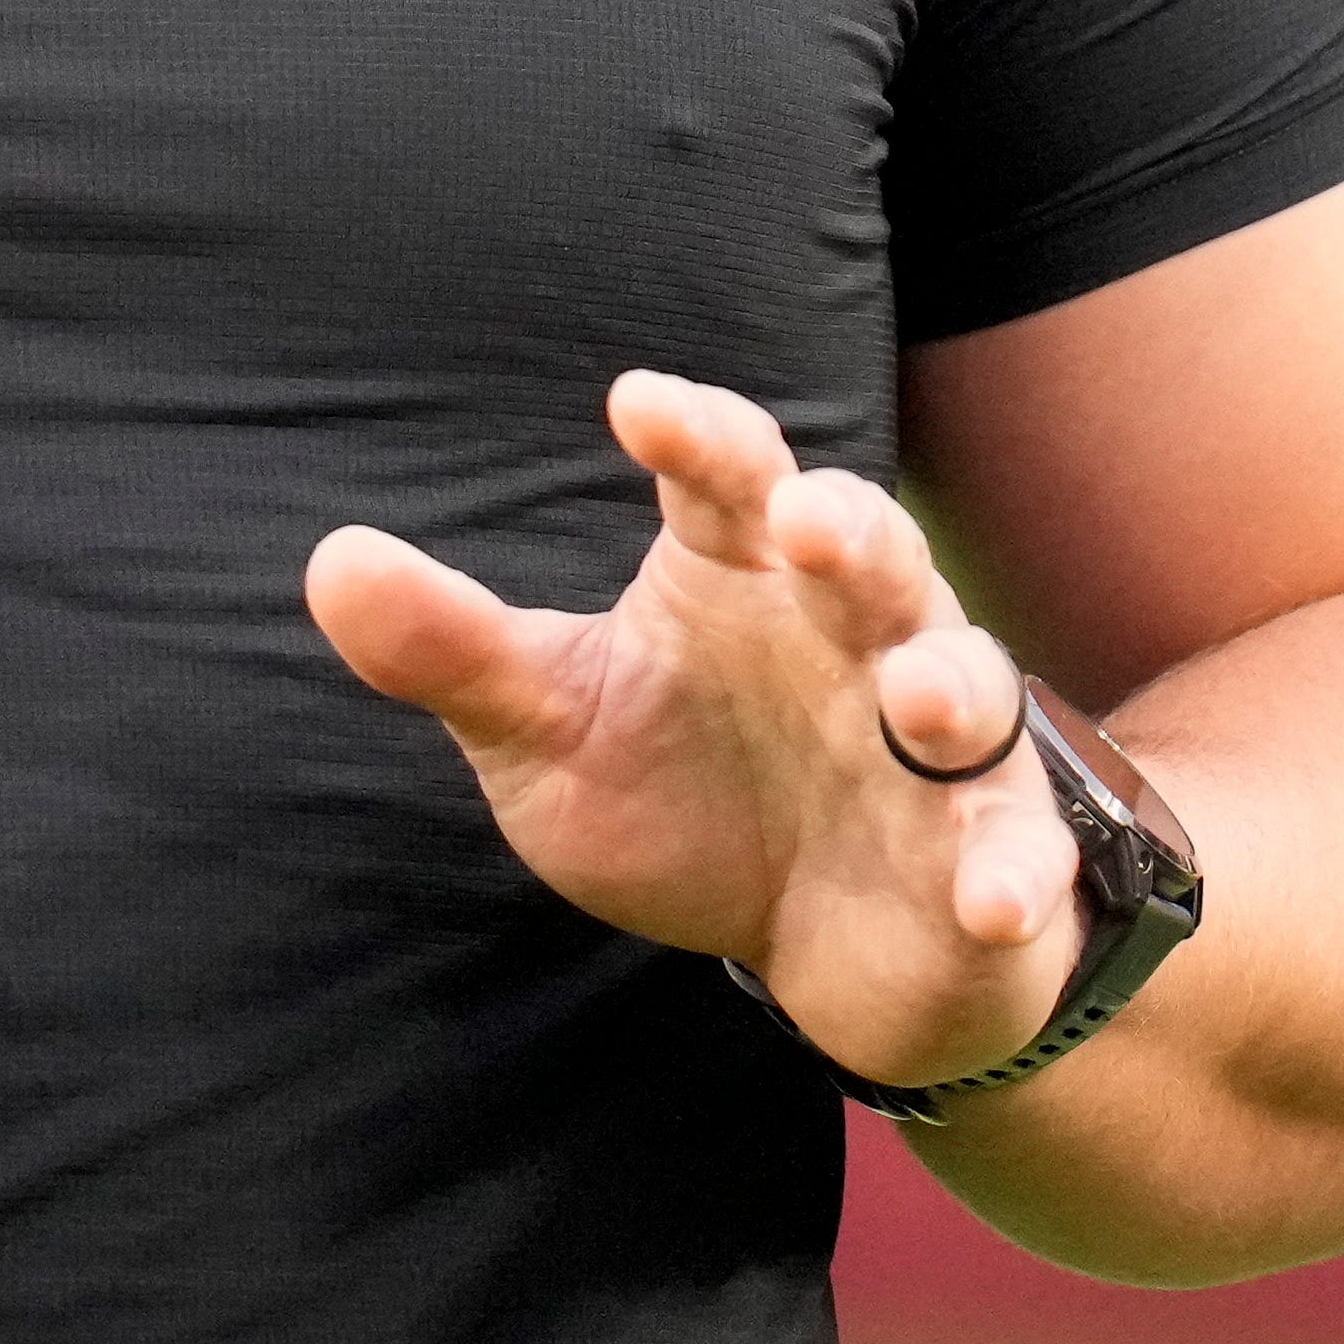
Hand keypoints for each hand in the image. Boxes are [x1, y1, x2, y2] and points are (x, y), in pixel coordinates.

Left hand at [306, 372, 1073, 1093]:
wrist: (818, 939)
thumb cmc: (688, 793)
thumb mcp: (553, 727)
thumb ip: (457, 653)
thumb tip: (330, 561)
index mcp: (745, 573)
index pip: (729, 476)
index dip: (696, 436)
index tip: (637, 404)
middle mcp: (853, 634)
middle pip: (872, 557)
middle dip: (856, 534)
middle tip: (812, 525)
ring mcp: (932, 745)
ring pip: (965, 688)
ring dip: (952, 690)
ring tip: (921, 702)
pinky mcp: (986, 852)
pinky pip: (1012, 854)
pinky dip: (1013, 876)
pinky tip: (994, 905)